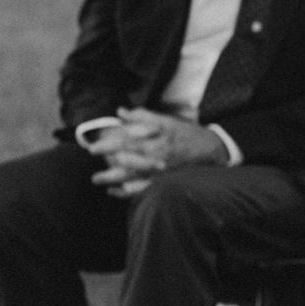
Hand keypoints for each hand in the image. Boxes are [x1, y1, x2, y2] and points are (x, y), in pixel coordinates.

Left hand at [88, 108, 226, 196]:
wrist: (211, 151)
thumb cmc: (187, 134)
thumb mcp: (167, 121)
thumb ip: (143, 116)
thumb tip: (120, 112)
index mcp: (156, 138)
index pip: (126, 140)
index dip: (107, 143)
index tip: (93, 147)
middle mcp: (156, 155)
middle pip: (126, 159)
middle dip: (107, 159)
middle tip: (92, 157)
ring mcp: (160, 171)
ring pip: (133, 177)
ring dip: (113, 179)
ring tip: (97, 180)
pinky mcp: (164, 182)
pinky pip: (143, 190)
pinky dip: (128, 193)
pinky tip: (115, 192)